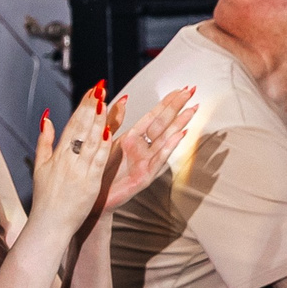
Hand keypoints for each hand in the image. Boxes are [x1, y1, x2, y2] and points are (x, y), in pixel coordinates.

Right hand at [25, 83, 112, 238]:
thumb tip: (47, 118)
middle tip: (101, 88)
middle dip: (92, 106)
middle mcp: (68, 161)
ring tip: (107, 102)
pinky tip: (110, 131)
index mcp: (56, 155)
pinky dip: (104, 146)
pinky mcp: (90, 184)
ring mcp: (79, 172)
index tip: (92, 91)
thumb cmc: (45, 198)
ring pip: (92, 141)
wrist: (50, 224)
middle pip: (82, 128)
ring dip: (100, 120)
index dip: (83, 106)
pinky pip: (98, 161)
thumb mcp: (40, 167)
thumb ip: (44, 141)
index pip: (72, 124)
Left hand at [94, 85, 197, 213]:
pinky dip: (169, 146)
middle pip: (163, 124)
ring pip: (166, 139)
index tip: (181, 89)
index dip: (167, 102)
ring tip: (192, 109)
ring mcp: (146, 162)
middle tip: (192, 91)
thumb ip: (114, 120)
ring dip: (180, 123)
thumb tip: (122, 98)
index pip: (154, 115)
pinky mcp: (145, 176)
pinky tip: (180, 134)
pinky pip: (159, 159)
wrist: (94, 198)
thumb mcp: (105, 140)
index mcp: (133, 138)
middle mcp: (143, 149)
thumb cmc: (99, 171)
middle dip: (178, 107)